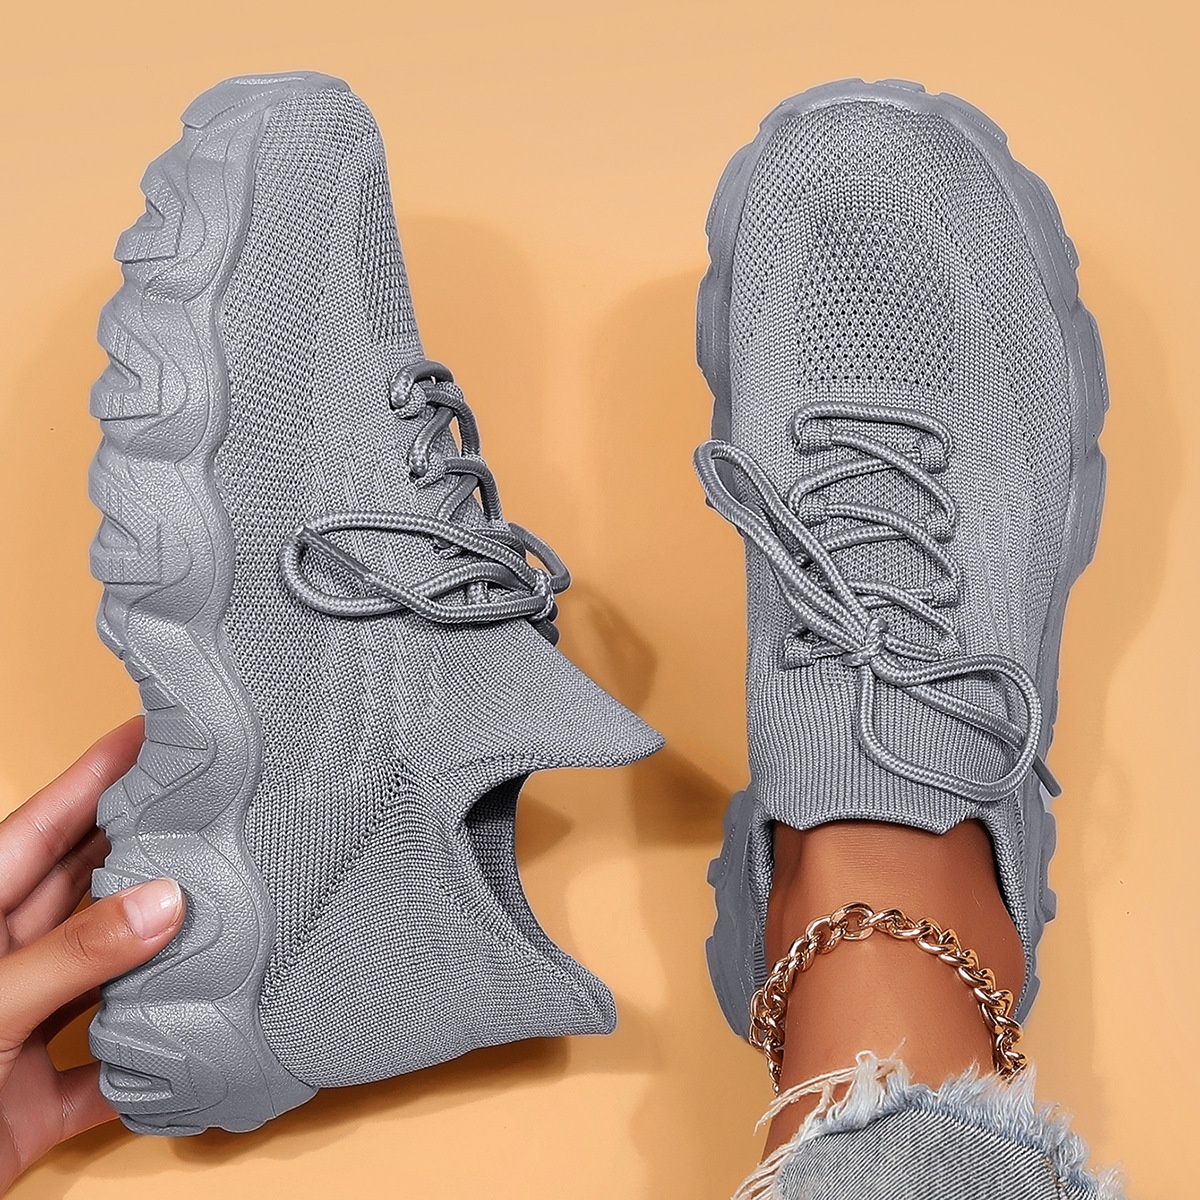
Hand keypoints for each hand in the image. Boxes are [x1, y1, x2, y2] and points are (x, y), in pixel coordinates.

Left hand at [0, 719, 183, 1192]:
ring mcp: (20, 1035)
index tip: (152, 733)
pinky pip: (112, 1070)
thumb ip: (73, 955)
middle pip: (86, 894)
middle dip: (146, 851)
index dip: (97, 776)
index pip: (43, 830)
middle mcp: (3, 969)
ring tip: (229, 902)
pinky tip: (202, 1029)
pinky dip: (153, 1058)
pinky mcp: (35, 1105)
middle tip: (214, 809)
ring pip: (109, 976)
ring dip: (163, 952)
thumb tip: (163, 901)